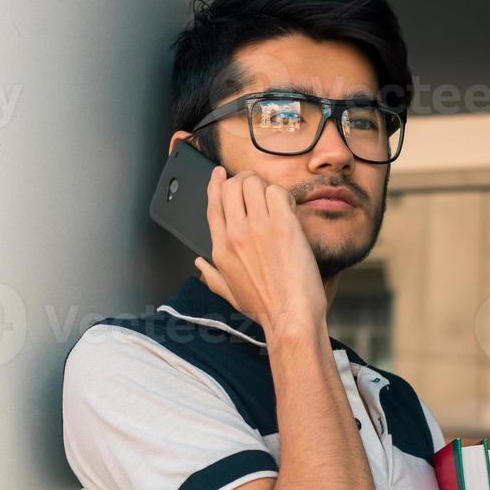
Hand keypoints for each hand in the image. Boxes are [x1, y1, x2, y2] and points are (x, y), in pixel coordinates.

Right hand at [193, 166, 327, 339]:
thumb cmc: (265, 308)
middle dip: (244, 180)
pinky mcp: (282, 225)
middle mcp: (235, 233)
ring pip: (253, 183)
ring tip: (276, 200)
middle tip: (257, 186)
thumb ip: (211, 275)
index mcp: (220, 248)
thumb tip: (198, 263)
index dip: (216, 183)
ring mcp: (258, 227)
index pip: (212, 204)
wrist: (290, 316)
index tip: (219, 173)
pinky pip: (277, 192)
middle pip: (231, 186)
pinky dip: (283, 195)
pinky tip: (289, 208)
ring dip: (265, 187)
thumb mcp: (230, 293)